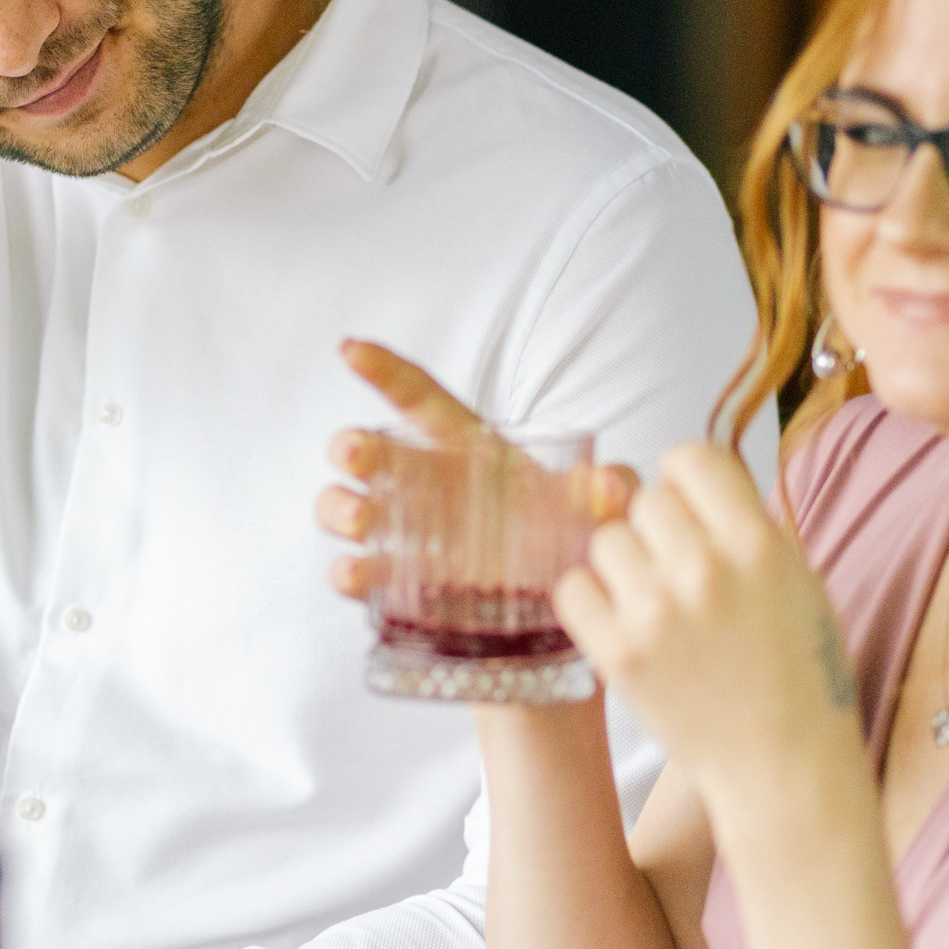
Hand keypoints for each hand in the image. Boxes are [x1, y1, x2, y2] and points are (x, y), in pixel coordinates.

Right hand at [316, 340, 635, 600]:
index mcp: (462, 446)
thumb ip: (610, 486)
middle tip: (358, 454)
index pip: (415, 395)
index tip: (349, 349)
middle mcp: (421, 482)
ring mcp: (403, 532)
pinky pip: (357, 573)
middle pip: (365, 449)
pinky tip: (355, 576)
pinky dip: (345, 574)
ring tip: (359, 522)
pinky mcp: (399, 583)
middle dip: (350, 445)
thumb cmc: (570, 532)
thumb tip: (609, 483)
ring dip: (338, 508)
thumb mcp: (596, 505)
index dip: (381, 369)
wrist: (566, 598)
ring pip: (343, 506)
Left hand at [554, 444, 862, 817]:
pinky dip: (590, 601)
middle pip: (645, 501)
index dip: (686, 482)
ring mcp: (656, 612)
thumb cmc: (800, 673)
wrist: (785, 767)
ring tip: (655, 604)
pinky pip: (572, 588)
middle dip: (658, 529)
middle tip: (678, 572)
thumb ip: (743, 522)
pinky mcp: (618, 653)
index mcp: (758, 543)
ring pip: (606, 541)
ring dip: (624, 566)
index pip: (690, 458)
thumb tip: (678, 475)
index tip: (691, 510)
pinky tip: (620, 622)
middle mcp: (705, 569)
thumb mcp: (796, 579)